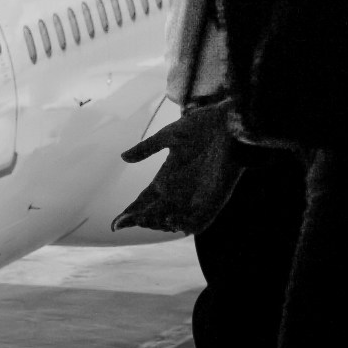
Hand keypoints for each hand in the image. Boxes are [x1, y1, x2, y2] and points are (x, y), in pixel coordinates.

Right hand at [113, 102, 244, 235]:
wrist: (231, 121)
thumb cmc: (203, 125)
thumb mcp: (169, 135)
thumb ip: (147, 148)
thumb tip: (123, 157)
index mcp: (167, 178)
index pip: (144, 202)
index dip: (131, 214)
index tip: (116, 224)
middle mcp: (180, 191)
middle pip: (155, 215)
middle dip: (141, 220)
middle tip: (132, 218)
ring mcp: (197, 197)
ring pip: (174, 222)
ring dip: (159, 224)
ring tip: (147, 219)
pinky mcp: (214, 200)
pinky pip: (199, 223)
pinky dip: (184, 226)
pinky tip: (171, 221)